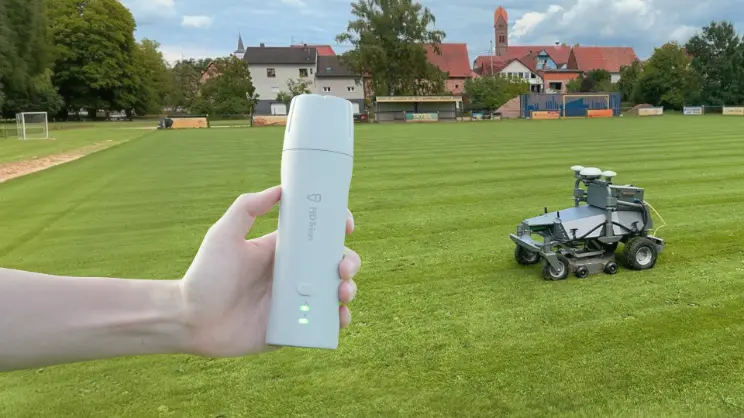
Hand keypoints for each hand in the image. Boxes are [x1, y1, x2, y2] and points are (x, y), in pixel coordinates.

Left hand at [177, 186, 359, 356]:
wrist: (190, 320)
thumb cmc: (205, 276)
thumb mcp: (224, 235)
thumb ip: (247, 208)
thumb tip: (281, 188)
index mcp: (282, 251)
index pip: (318, 235)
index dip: (337, 228)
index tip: (346, 226)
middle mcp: (293, 275)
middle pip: (334, 264)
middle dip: (349, 261)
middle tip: (342, 268)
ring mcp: (296, 302)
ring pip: (335, 292)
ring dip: (349, 289)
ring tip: (342, 292)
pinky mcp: (294, 327)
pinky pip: (325, 323)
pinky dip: (339, 319)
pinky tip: (339, 315)